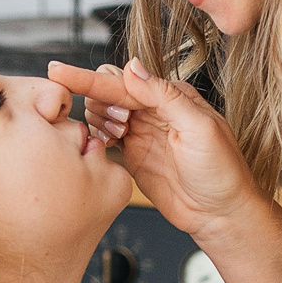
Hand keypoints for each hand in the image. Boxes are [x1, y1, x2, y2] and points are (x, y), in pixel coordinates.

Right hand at [49, 58, 269, 240]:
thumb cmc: (222, 173)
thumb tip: (132, 67)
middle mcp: (155, 109)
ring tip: (117, 138)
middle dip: (98, 100)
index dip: (92, 78)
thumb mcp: (199, 129)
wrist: (221, 215)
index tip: (59, 71)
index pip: (126, 79)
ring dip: (99, 119)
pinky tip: (102, 144)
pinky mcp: (133, 155)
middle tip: (119, 128)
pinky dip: (95, 135)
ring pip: (103, 111)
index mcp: (173, 96)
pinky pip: (103, 136)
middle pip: (109, 90)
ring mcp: (142, 132)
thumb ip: (165, 96)